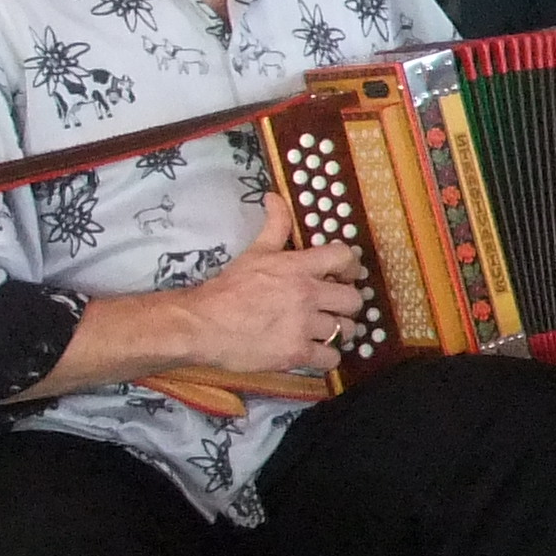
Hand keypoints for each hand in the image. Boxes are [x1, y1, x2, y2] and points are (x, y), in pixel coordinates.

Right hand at [171, 202, 371, 373]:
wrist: (202, 324)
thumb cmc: (228, 288)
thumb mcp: (255, 251)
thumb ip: (274, 225)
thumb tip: (274, 196)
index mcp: (299, 267)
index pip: (345, 257)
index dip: (350, 268)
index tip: (343, 276)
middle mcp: (307, 295)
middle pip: (354, 300)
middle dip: (346, 305)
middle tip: (333, 308)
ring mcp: (303, 326)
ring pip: (346, 330)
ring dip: (338, 331)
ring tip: (324, 331)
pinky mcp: (296, 353)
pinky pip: (331, 358)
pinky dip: (326, 357)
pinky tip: (314, 352)